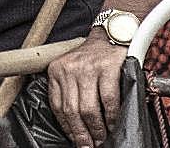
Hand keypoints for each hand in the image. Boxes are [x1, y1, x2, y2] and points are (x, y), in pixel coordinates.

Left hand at [46, 31, 127, 147]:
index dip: (67, 128)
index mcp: (56, 70)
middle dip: (82, 134)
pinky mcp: (107, 68)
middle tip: (90, 145)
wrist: (112, 34)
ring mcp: (88, 67)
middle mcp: (69, 68)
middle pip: (72, 110)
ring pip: (88, 108)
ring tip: (102, 138)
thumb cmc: (93, 57)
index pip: (58, 107)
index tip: (76, 140)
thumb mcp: (72, 70)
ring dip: (96, 129)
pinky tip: (112, 124)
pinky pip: (108, 100)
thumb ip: (70, 92)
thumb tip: (75, 127)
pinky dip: (111, 117)